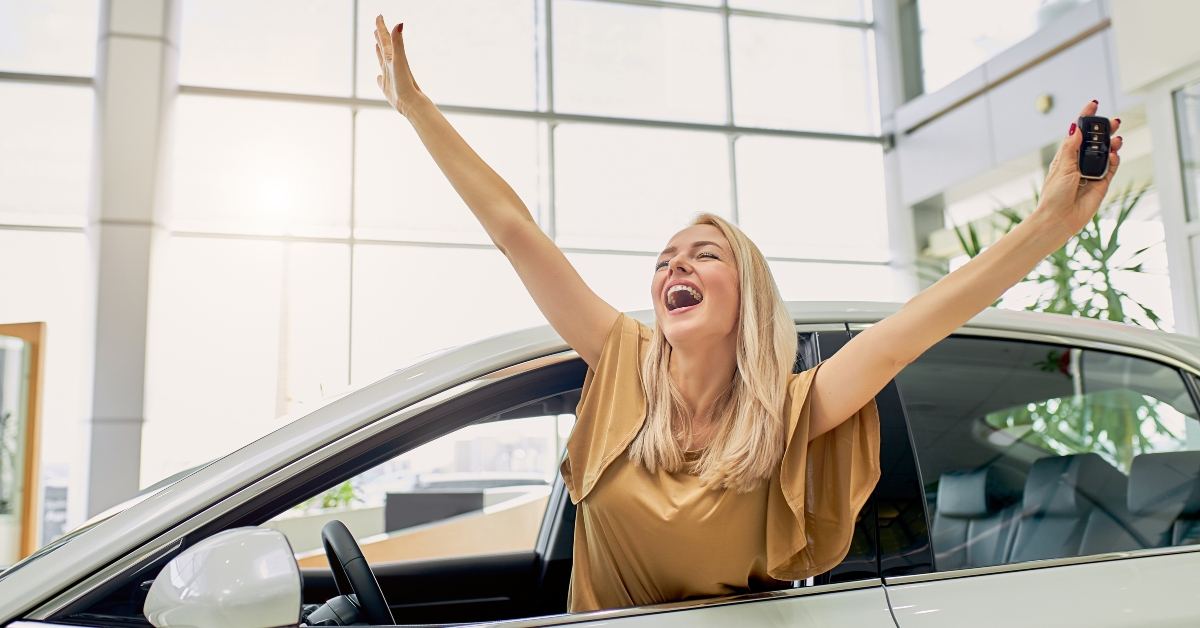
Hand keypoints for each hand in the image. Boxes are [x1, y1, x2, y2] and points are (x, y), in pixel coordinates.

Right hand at [374, 15, 423, 116]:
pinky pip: (381, 79)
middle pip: (384, 46)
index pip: (385, 39)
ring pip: (382, 60)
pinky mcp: (387, 88)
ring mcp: (389, 76)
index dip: (382, 27)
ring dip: (379, 51)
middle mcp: (391, 65)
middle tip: (377, 25)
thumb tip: (399, 23)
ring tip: (376, 44)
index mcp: (392, 57)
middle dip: (380, 36)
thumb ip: (398, 43)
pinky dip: (379, 77)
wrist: (410, 103)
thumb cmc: (405, 83)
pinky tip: (378, 77)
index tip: (379, 16)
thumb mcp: (399, 60)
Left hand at [1035, 100, 1123, 233]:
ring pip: (1106, 153)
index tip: (1093, 104)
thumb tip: (1075, 127)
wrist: (1060, 219)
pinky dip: (1114, 160)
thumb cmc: (1054, 195)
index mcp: (1066, 157)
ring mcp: (1092, 173)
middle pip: (1095, 141)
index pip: (1077, 133)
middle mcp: (1079, 163)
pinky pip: (1111, 168)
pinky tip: (1114, 154)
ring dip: (1112, 143)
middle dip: (1104, 130)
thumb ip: (1070, 147)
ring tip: (1117, 137)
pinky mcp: (1102, 184)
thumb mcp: (1061, 167)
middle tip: (1113, 121)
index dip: (1085, 119)